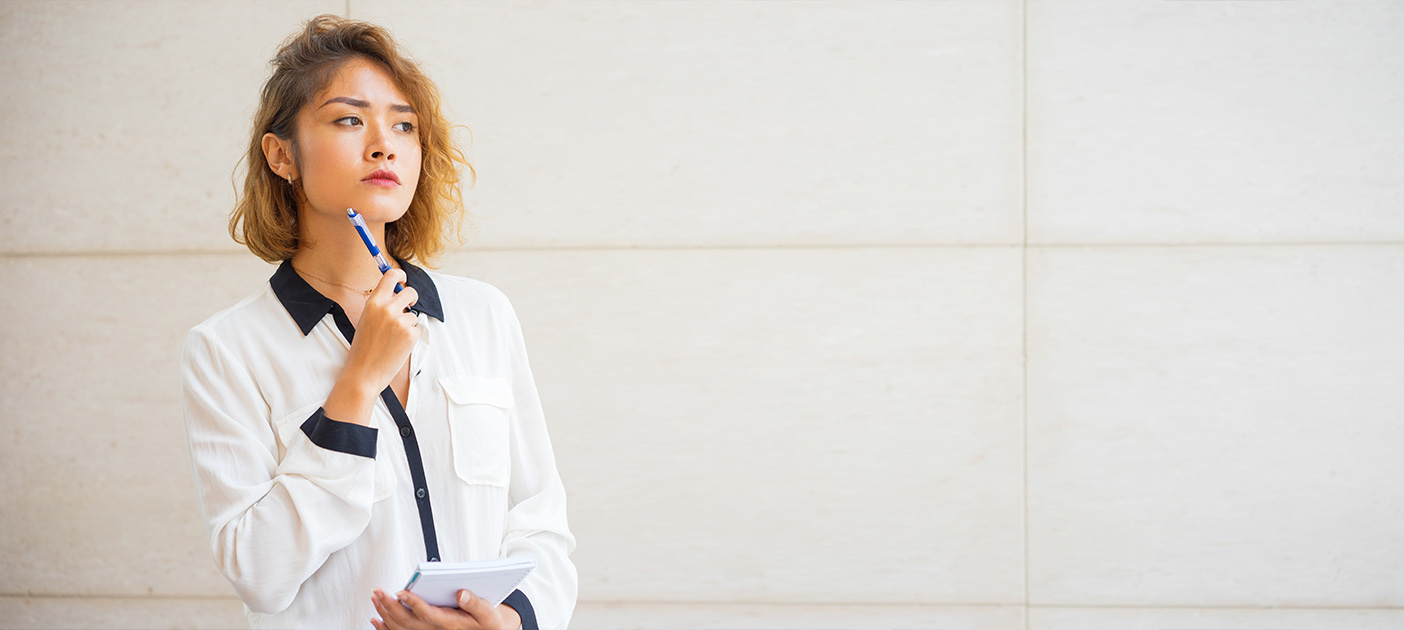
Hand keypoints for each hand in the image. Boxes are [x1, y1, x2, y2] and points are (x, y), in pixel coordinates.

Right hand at [324, 269, 418, 425]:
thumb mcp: (366, 320)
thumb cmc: (363, 348)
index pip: (391, 276)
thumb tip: (397, 294)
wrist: (364, 372)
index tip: (403, 278)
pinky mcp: (410, 334)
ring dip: (407, 324)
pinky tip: (397, 346)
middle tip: (409, 306)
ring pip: (413, 315)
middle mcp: (388, 308)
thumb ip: (380, 306)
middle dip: (412, 298)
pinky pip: (416, 329)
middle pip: (410, 292)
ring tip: (392, 338)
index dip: (400, 275)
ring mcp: (400, 321)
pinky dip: (410, 337)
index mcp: (374, 302)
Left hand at [370, 588, 520, 629]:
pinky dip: (385, 627)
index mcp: (450, 624)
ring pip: (400, 628)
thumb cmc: (486, 624)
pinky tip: (376, 618)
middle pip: (407, 622)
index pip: (427, 614)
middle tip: (378, 591)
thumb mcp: (488, 614)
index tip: (401, 592)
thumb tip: (461, 593)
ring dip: (385, 613)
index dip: (413, 603)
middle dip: (390, 606)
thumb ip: (476, 604)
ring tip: (376, 597)